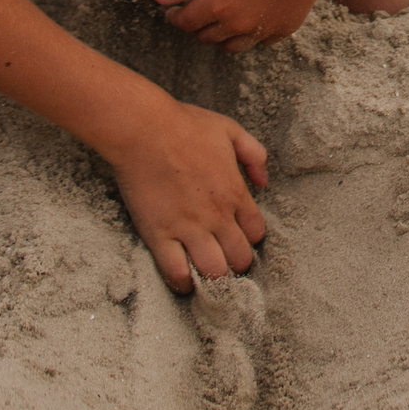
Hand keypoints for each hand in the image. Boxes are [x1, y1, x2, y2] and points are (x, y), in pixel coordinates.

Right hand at [103, 98, 269, 287]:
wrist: (144, 129)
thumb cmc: (185, 126)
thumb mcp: (230, 131)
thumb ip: (254, 155)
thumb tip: (264, 182)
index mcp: (236, 193)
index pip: (256, 234)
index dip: (250, 239)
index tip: (238, 236)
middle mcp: (217, 216)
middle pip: (239, 259)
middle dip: (236, 264)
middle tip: (224, 260)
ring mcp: (188, 228)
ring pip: (213, 272)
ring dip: (214, 278)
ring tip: (206, 274)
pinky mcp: (159, 235)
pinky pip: (176, 272)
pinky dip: (182, 283)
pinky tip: (183, 281)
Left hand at [153, 0, 351, 49]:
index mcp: (218, 4)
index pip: (185, 22)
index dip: (174, 15)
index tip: (173, 7)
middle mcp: (239, 24)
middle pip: (206, 37)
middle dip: (195, 24)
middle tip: (197, 6)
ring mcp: (264, 30)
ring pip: (231, 46)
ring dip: (219, 34)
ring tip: (221, 13)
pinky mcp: (285, 28)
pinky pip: (258, 41)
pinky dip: (248, 34)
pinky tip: (250, 13)